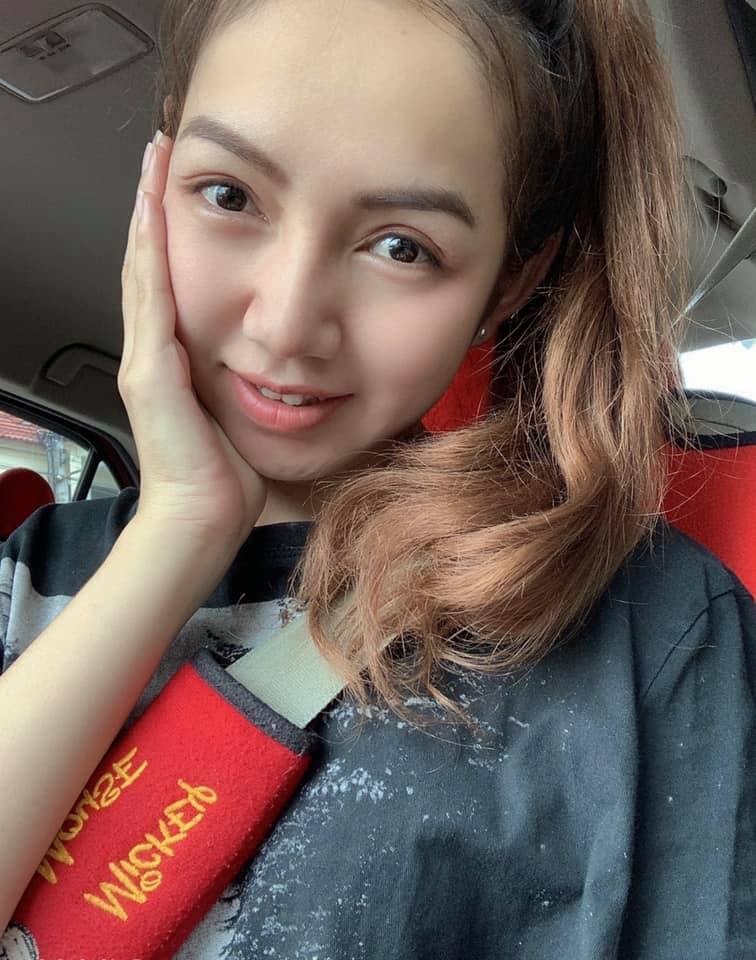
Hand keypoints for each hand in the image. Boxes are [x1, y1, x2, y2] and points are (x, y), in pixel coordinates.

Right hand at [120, 131, 268, 550]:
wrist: (203, 521)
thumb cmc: (226, 479)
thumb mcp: (242, 417)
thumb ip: (249, 383)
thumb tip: (282, 364)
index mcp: (174, 363)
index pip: (169, 282)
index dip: (170, 234)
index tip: (180, 188)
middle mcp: (153, 355)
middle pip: (149, 265)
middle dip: (153, 208)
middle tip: (159, 155)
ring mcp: (146, 362)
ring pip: (143, 272)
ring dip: (147, 217)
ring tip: (152, 167)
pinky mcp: (151, 374)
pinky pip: (151, 302)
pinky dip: (149, 257)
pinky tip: (151, 217)